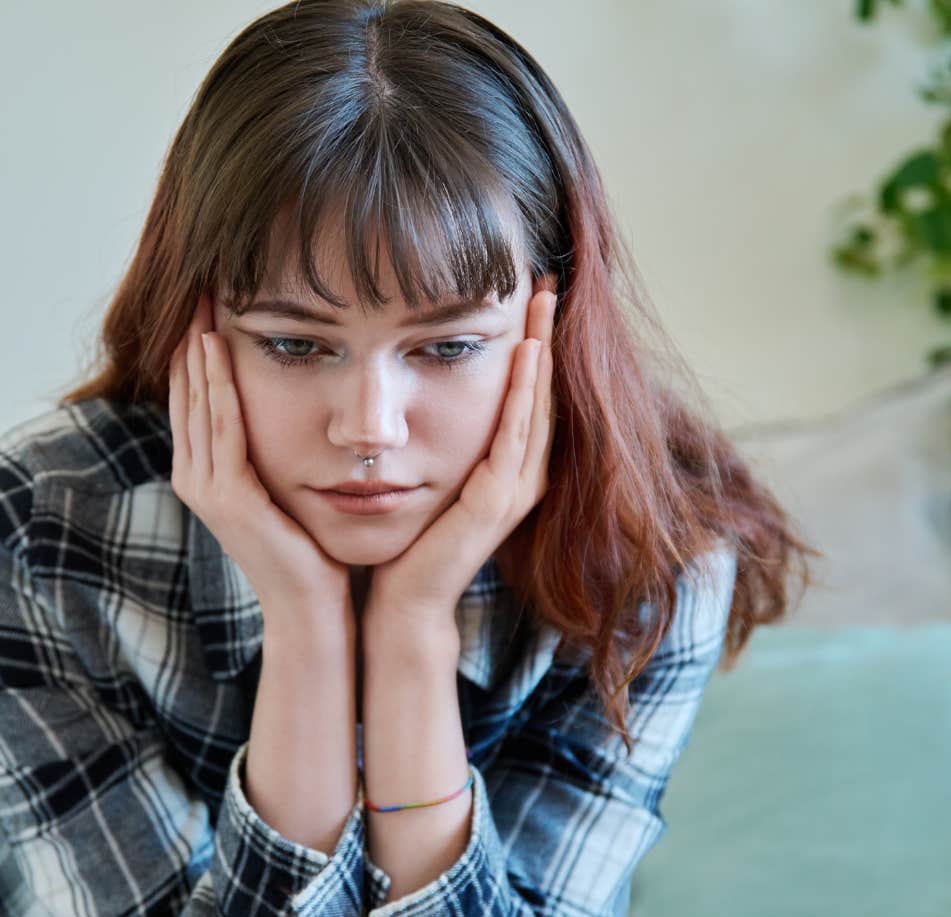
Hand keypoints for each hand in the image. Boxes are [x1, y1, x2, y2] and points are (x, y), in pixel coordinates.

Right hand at [169, 291, 351, 619]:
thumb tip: (294, 397)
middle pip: (186, 388)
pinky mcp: (227, 498)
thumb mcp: (286, 482)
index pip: (194, 392)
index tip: (211, 292)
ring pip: (198, 401)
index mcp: (205, 470)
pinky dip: (218, 385)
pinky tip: (219, 347)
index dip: (196, 342)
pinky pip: (221, 428)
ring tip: (204, 298)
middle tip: (201, 277)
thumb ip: (274, 445)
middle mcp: (194, 475)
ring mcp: (205, 488)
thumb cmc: (311, 548)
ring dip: (199, 348)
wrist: (314, 610)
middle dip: (192, 332)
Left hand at [365, 280, 557, 626]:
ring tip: (544, 302)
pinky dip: (524, 394)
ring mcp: (515, 490)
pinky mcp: (496, 502)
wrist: (402, 601)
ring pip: (538, 406)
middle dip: (547, 334)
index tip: (531, 293)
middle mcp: (523, 476)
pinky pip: (516, 436)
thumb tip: (416, 381)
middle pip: (544, 391)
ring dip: (542, 351)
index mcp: (510, 468)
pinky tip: (526, 355)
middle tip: (548, 281)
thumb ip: (436, 434)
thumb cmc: (408, 539)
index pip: (530, 394)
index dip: (535, 343)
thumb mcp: (428, 472)